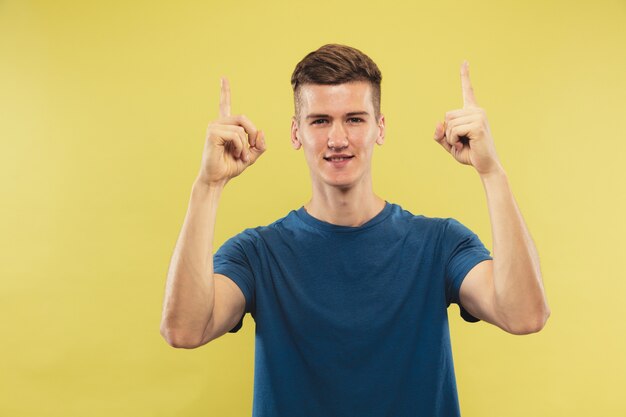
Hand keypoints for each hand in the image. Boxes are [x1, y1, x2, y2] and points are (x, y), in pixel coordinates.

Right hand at [196, 77, 265, 186]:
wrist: (217, 179)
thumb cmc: (230, 167)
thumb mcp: (250, 156)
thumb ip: (259, 145)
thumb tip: (261, 131)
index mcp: (225, 126)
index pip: (225, 105)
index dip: (225, 91)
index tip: (223, 78)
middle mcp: (218, 123)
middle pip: (243, 118)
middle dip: (252, 134)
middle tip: (250, 150)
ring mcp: (213, 127)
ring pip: (241, 128)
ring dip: (246, 145)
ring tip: (239, 156)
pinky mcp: (212, 133)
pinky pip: (236, 135)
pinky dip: (240, 147)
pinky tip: (235, 154)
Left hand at [433, 61, 501, 176]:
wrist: (486, 165)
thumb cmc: (470, 153)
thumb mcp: (450, 144)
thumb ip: (440, 134)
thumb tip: (438, 123)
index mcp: (472, 112)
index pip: (467, 90)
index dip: (465, 76)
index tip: (464, 61)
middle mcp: (477, 110)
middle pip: (447, 115)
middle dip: (448, 132)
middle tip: (461, 141)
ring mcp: (479, 116)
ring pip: (449, 123)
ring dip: (451, 138)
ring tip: (463, 143)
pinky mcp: (477, 125)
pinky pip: (453, 130)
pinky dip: (453, 141)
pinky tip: (464, 144)